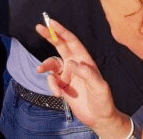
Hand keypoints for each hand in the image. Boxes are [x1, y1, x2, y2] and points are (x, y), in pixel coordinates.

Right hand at [35, 18, 129, 137]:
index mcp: (84, 60)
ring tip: (41, 70)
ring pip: (51, 63)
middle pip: (60, 46)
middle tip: (38, 27)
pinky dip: (51, 85)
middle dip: (49, 36)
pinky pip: (51, 80)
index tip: (52, 23)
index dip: (62, 32)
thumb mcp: (100, 87)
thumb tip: (71, 63)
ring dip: (45, 65)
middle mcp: (74, 64)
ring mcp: (67, 74)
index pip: (72, 42)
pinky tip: (58, 93)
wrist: (98, 118)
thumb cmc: (103, 101)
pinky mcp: (61, 85)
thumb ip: (87, 74)